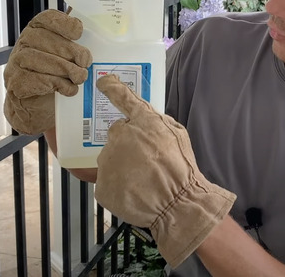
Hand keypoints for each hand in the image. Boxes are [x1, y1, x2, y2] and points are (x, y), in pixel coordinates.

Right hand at [3, 9, 91, 134]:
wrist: (38, 107)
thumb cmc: (56, 76)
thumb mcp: (67, 55)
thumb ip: (77, 41)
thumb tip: (101, 28)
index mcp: (38, 29)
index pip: (48, 18)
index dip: (65, 24)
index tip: (79, 33)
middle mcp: (25, 42)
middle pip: (49, 40)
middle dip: (73, 53)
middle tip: (85, 64)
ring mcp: (17, 62)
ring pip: (43, 60)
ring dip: (67, 70)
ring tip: (79, 78)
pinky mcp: (16, 82)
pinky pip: (38, 80)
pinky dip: (58, 85)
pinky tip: (68, 89)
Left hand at [94, 74, 235, 267]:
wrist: (177, 203)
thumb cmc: (182, 169)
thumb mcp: (177, 134)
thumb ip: (156, 123)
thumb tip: (143, 119)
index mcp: (142, 122)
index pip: (123, 98)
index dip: (112, 87)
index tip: (102, 80)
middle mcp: (120, 137)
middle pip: (117, 136)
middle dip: (127, 144)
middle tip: (146, 160)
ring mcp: (108, 162)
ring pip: (111, 159)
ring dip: (123, 165)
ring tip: (143, 179)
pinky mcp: (102, 185)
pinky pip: (108, 181)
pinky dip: (118, 185)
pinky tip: (135, 191)